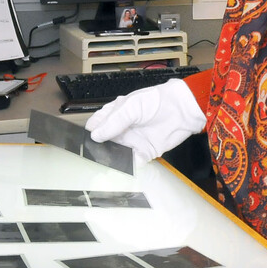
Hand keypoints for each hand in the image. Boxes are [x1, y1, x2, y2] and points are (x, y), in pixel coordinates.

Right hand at [85, 78, 205, 163]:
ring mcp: (132, 142)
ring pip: (116, 155)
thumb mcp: (131, 106)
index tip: (84, 141)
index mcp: (115, 114)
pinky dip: (129, 166)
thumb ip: (114, 121)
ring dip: (113, 159)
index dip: (90, 133)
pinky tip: (126, 166)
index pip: (96, 125)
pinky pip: (133, 163)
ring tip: (109, 162)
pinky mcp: (145, 153)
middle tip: (94, 155)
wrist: (182, 110)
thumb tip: (95, 135)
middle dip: (99, 150)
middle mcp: (121, 130)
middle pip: (104, 143)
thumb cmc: (156, 101)